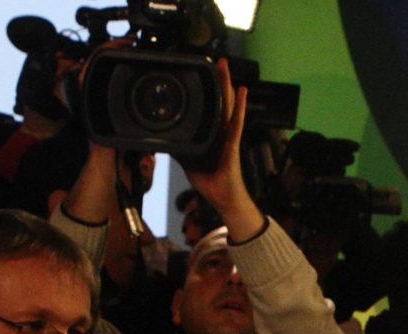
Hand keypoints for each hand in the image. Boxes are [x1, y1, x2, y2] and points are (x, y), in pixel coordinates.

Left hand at [178, 59, 263, 240]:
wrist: (224, 200)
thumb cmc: (211, 183)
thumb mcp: (189, 164)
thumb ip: (180, 151)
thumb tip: (165, 141)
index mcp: (212, 135)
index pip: (209, 109)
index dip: (206, 91)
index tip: (202, 74)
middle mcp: (221, 132)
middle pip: (220, 101)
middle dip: (217, 81)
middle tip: (215, 60)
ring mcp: (229, 136)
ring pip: (228, 105)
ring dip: (227, 85)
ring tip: (225, 66)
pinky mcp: (233, 144)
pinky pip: (237, 122)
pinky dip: (240, 106)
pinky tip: (242, 91)